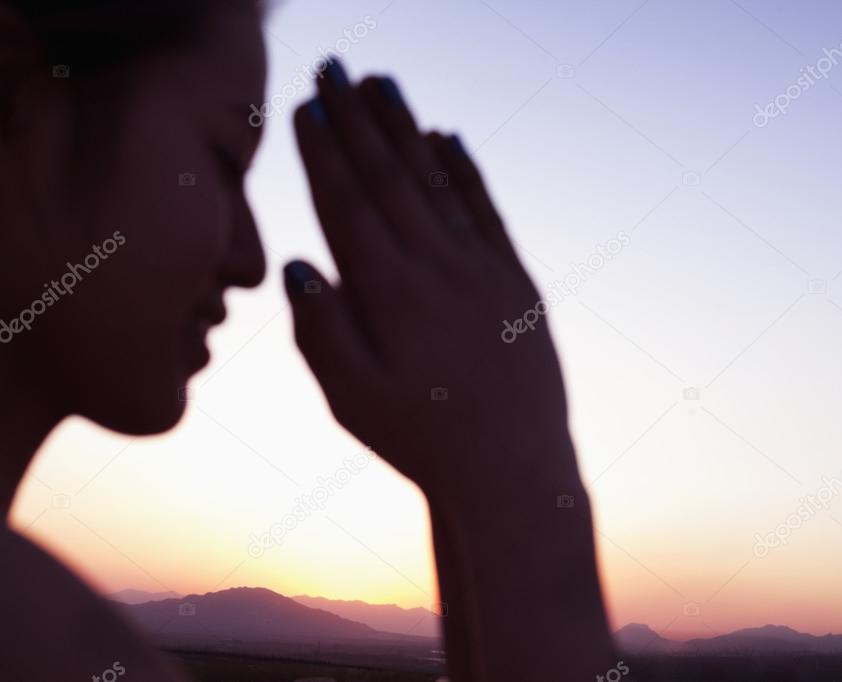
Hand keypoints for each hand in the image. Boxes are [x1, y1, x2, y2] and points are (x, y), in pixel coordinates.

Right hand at [286, 61, 576, 496]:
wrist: (515, 468)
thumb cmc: (423, 441)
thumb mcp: (353, 400)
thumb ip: (322, 329)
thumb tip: (301, 262)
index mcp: (391, 295)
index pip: (349, 205)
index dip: (325, 154)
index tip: (307, 107)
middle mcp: (439, 269)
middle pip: (389, 178)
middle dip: (356, 119)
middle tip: (332, 67)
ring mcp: (484, 269)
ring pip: (437, 182)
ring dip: (405, 128)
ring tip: (381, 83)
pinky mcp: (517, 281)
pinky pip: (486, 210)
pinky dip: (464, 170)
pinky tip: (445, 137)